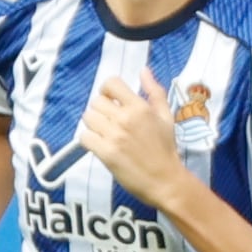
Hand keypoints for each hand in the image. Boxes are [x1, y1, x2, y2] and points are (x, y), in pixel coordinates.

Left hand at [78, 71, 192, 210]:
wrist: (166, 181)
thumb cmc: (166, 149)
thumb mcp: (166, 117)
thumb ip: (155, 92)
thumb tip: (143, 70)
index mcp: (140, 107)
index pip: (110, 84)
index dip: (107, 91)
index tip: (112, 102)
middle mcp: (125, 118)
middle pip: (96, 102)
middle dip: (101, 111)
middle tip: (110, 123)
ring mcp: (114, 136)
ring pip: (88, 118)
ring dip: (94, 125)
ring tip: (105, 135)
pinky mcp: (105, 152)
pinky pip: (84, 137)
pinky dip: (90, 140)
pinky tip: (100, 146)